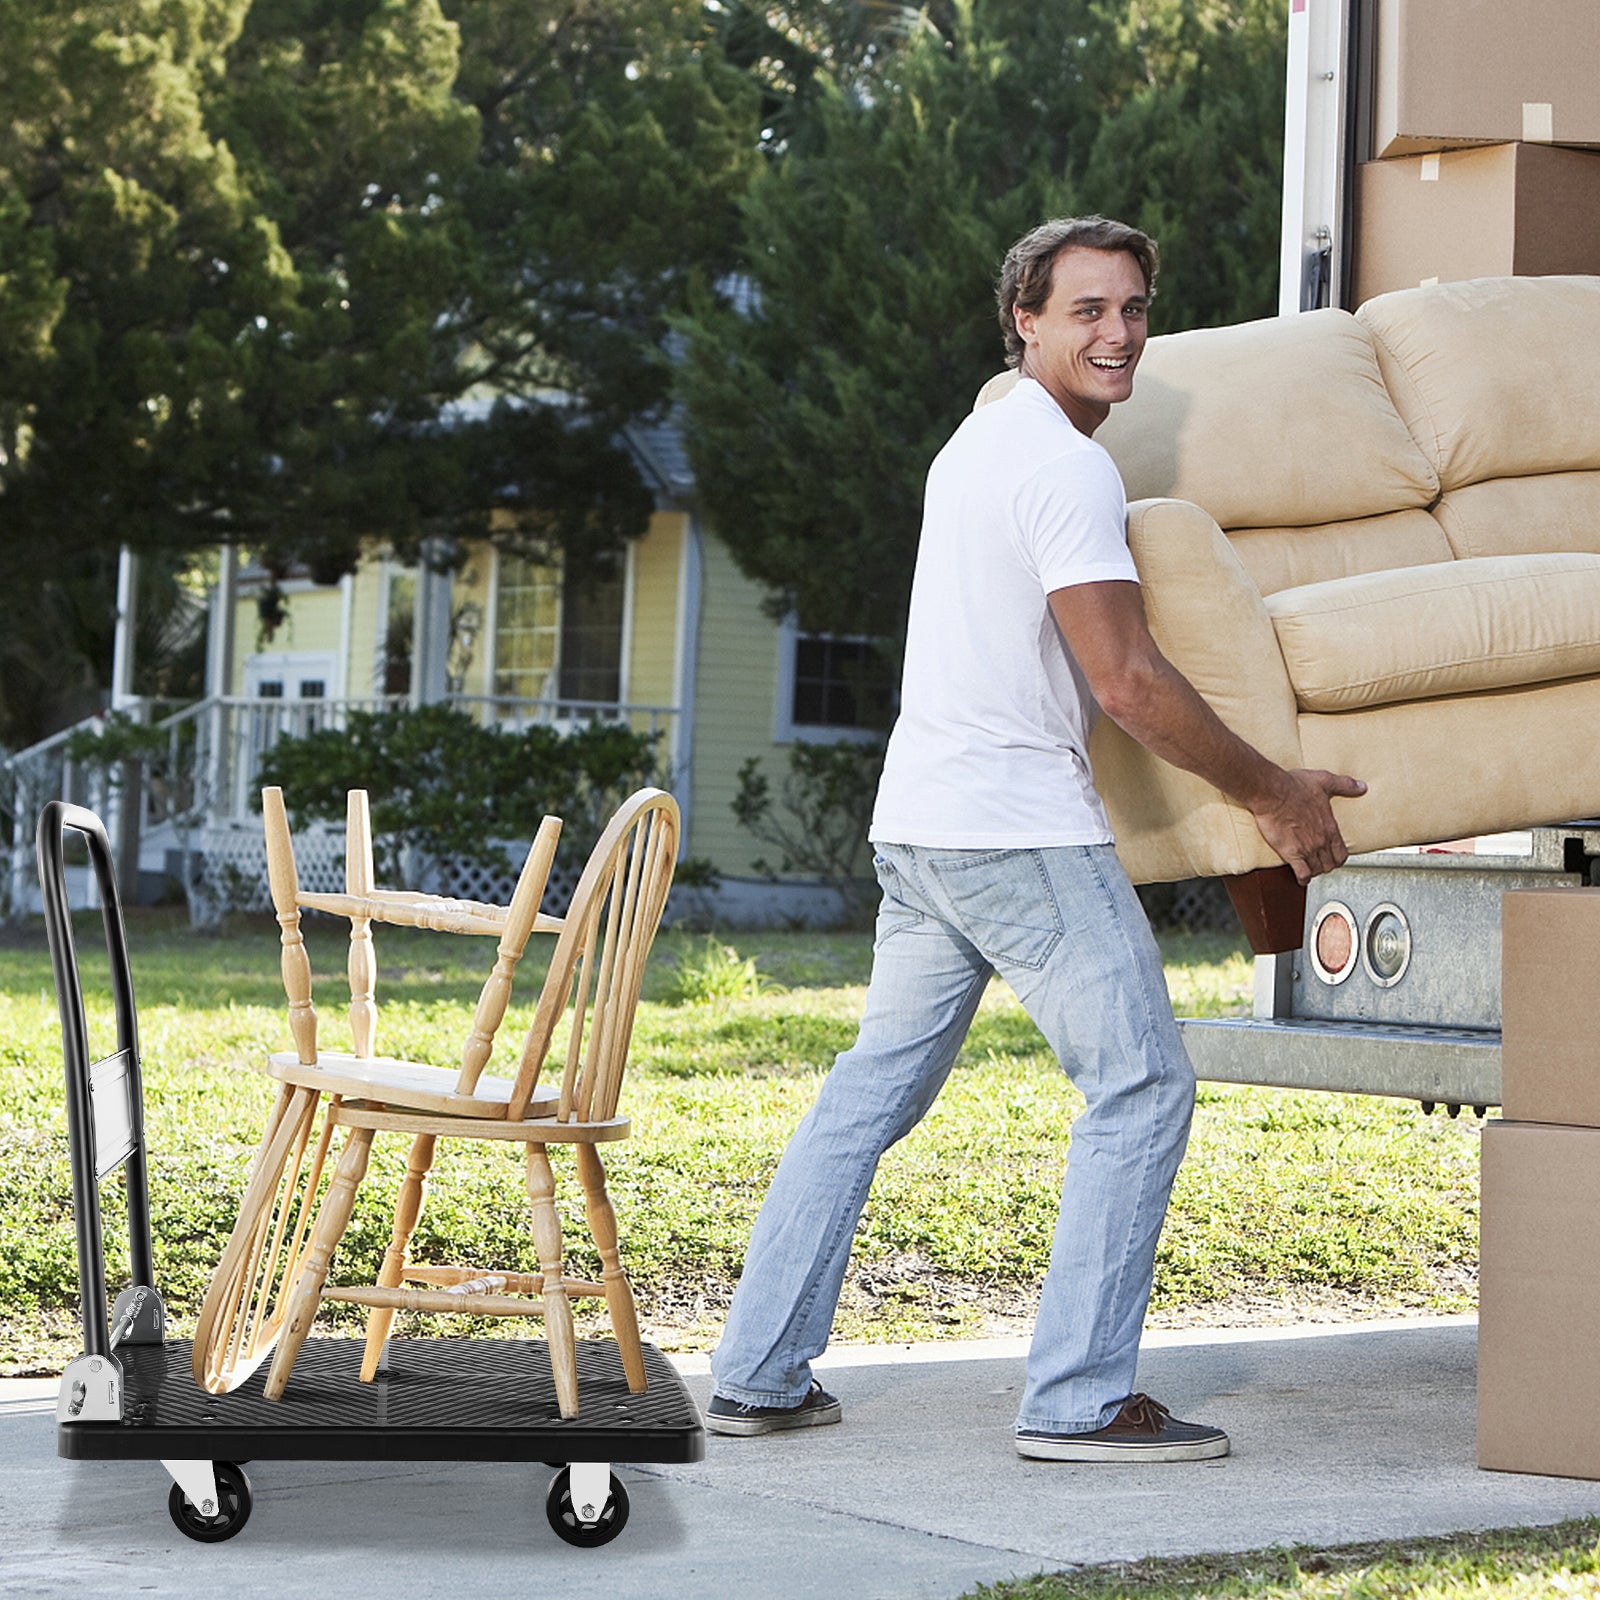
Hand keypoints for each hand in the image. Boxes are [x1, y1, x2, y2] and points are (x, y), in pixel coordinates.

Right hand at [1249, 768, 1366, 884]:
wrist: (1272, 793)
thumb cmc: (1294, 787)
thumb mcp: (1324, 781)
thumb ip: (1345, 785)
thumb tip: (1362, 786)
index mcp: (1329, 826)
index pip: (1341, 852)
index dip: (1338, 857)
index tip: (1333, 857)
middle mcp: (1321, 840)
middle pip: (1330, 864)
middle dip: (1326, 865)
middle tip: (1320, 864)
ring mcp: (1307, 848)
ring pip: (1318, 870)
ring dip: (1315, 871)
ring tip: (1309, 869)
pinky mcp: (1291, 853)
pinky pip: (1302, 873)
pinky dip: (1303, 878)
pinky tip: (1300, 878)